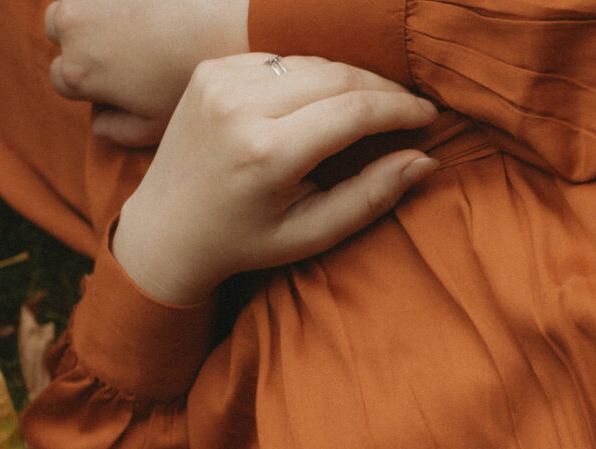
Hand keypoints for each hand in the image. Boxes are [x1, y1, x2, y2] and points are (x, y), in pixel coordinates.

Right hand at [45, 0, 249, 146]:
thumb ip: (119, 131)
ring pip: (74, 3)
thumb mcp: (157, 122)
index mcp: (76, 72)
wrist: (231, 24)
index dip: (87, 84)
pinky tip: (150, 8)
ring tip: (134, 26)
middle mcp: (70, 27)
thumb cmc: (194, 79)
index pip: (61, 80)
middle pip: (58, 31)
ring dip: (92, 12)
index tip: (114, 82)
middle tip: (119, 50)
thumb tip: (98, 125)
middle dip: (78, 39)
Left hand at [109, 54, 436, 306]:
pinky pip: (280, 60)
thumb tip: (425, 160)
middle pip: (337, 76)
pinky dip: (310, 75)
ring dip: (350, 79)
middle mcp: (239, 106)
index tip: (429, 115)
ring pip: (311, 62)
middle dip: (382, 89)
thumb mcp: (314, 232)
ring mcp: (219, 81)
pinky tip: (323, 102)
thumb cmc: (246, 241)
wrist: (166, 229)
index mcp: (266, 152)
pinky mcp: (210, 70)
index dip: (400, 109)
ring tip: (375, 105)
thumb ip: (371, 195)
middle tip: (410, 109)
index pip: (353, 110)